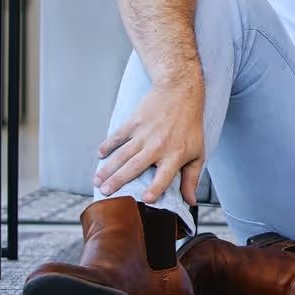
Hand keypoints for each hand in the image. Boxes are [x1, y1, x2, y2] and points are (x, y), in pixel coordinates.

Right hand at [95, 80, 204, 206]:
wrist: (181, 92)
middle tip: (104, 192)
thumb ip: (192, 178)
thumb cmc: (190, 126)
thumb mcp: (197, 153)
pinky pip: (118, 136)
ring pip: (122, 154)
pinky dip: (107, 145)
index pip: (165, 176)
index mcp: (175, 155)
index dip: (156, 188)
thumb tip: (191, 202)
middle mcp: (158, 145)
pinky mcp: (135, 122)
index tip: (146, 199)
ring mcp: (144, 133)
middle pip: (135, 167)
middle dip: (118, 181)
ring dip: (108, 168)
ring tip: (97, 180)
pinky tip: (99, 154)